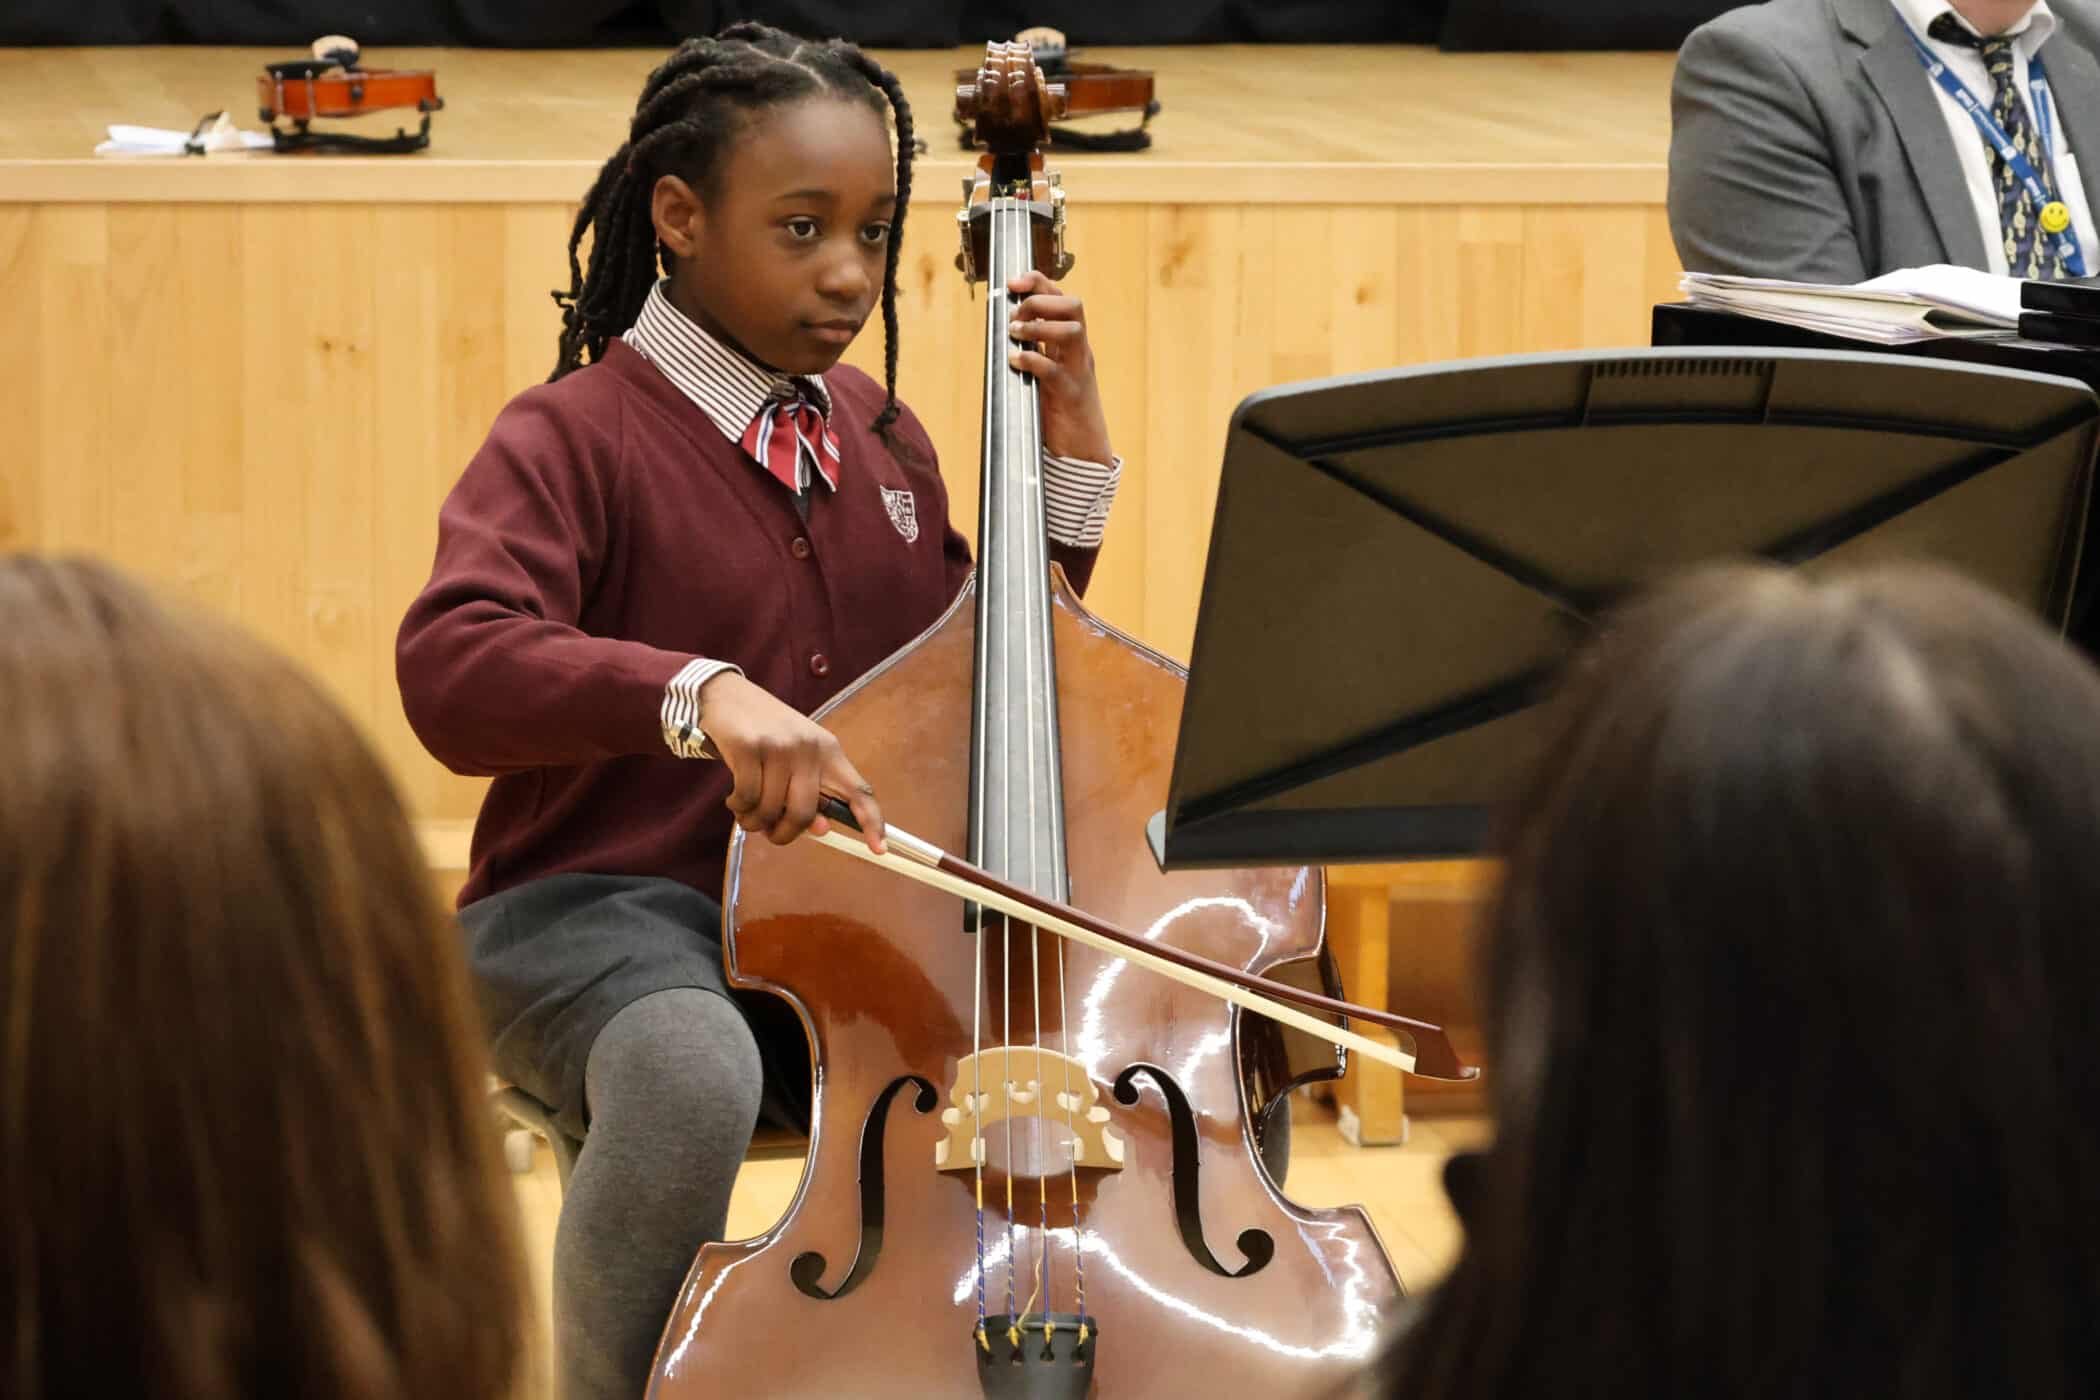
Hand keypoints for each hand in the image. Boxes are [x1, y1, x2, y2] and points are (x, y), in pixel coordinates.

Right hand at [696, 672, 884, 851]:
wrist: (727, 695)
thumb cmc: (766, 731)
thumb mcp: (796, 755)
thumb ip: (810, 791)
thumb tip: (820, 830)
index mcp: (828, 750)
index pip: (859, 790)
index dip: (872, 820)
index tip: (879, 849)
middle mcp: (808, 747)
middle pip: (804, 812)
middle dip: (784, 834)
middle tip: (770, 834)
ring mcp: (778, 746)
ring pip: (770, 810)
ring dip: (754, 822)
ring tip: (746, 813)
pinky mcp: (748, 747)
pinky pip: (746, 798)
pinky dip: (738, 808)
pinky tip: (734, 800)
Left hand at [1006, 271, 1113, 465]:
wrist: (1084, 450)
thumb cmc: (1061, 409)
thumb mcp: (1049, 370)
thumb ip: (1036, 348)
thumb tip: (1005, 328)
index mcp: (1073, 343)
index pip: (1062, 298)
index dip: (1038, 283)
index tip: (1013, 283)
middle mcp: (1080, 352)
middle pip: (1073, 306)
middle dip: (1040, 302)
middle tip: (1015, 317)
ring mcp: (1078, 372)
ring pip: (1072, 331)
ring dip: (1039, 327)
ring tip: (1016, 334)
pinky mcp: (1070, 395)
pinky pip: (1054, 370)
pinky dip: (1032, 360)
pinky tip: (1015, 361)